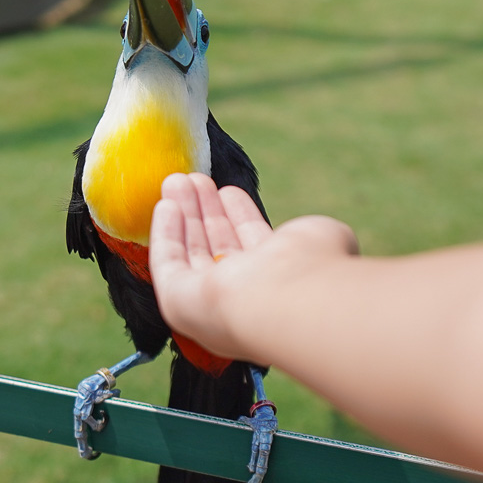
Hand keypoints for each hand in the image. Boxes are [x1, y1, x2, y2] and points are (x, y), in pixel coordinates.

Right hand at [149, 173, 357, 363]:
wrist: (289, 299)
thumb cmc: (312, 267)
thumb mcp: (318, 238)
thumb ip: (308, 234)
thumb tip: (305, 233)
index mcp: (276, 289)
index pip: (252, 250)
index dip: (238, 219)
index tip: (228, 192)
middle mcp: (241, 300)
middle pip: (217, 248)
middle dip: (205, 212)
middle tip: (195, 179)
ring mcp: (208, 303)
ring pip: (191, 252)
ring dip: (185, 214)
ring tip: (178, 179)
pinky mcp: (177, 300)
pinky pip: (167, 262)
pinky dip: (165, 233)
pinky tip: (166, 204)